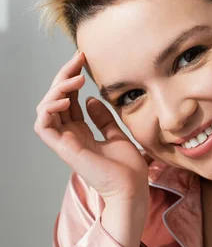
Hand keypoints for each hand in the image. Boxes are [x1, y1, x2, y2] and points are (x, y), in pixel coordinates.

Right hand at [34, 51, 149, 211]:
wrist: (132, 188)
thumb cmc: (128, 168)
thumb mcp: (117, 134)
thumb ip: (103, 118)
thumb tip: (91, 99)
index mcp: (81, 132)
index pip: (69, 99)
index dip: (72, 78)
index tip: (84, 60)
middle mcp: (69, 135)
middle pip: (56, 98)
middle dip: (64, 75)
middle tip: (78, 58)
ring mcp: (64, 142)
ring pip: (45, 108)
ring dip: (57, 89)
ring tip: (76, 79)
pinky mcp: (63, 149)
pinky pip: (43, 125)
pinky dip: (49, 109)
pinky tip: (65, 99)